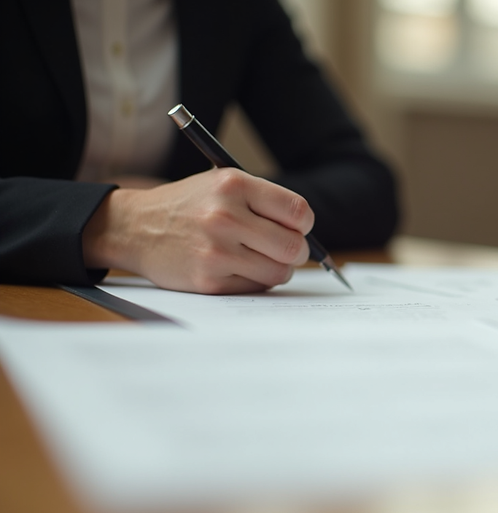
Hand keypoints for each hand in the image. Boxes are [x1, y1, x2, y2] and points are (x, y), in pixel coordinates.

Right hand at [82, 168, 313, 293]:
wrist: (134, 227)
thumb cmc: (188, 205)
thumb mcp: (221, 184)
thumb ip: (262, 200)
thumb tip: (306, 231)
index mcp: (233, 184)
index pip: (297, 211)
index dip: (304, 224)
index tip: (299, 228)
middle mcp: (225, 216)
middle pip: (293, 246)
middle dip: (297, 251)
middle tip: (288, 250)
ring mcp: (216, 250)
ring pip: (278, 272)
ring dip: (279, 269)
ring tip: (262, 259)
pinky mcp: (208, 279)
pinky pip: (255, 287)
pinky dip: (256, 281)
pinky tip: (239, 268)